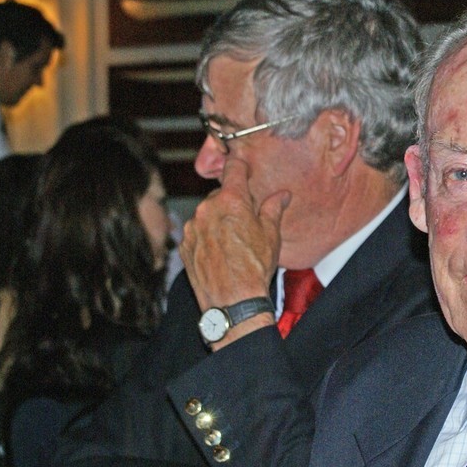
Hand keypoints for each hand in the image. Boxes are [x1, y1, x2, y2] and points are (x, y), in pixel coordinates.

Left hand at [181, 159, 288, 347]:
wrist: (232, 301)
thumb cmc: (254, 268)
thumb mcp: (271, 235)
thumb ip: (273, 209)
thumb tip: (282, 195)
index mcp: (231, 200)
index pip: (233, 169)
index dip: (239, 165)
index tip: (241, 164)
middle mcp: (207, 209)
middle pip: (220, 195)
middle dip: (232, 202)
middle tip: (246, 219)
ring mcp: (192, 227)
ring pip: (207, 214)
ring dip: (217, 220)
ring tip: (233, 242)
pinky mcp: (184, 245)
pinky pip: (196, 232)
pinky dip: (206, 236)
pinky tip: (220, 252)